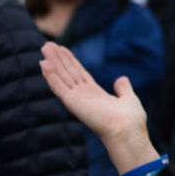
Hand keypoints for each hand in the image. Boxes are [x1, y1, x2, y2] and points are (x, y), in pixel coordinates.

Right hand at [39, 42, 158, 173]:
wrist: (128, 131)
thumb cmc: (130, 120)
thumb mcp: (128, 98)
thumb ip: (123, 88)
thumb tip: (121, 79)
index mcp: (95, 94)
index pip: (79, 73)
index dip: (70, 61)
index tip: (62, 49)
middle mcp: (83, 96)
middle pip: (68, 72)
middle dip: (58, 58)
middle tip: (47, 44)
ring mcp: (77, 99)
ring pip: (61, 76)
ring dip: (52, 62)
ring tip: (44, 48)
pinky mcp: (73, 103)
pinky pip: (59, 87)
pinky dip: (51, 76)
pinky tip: (44, 64)